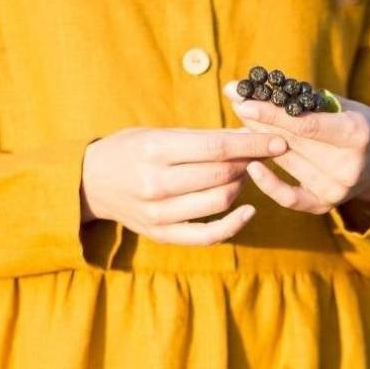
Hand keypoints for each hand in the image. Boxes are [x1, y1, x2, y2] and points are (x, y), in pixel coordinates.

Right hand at [80, 126, 287, 245]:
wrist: (90, 184)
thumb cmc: (129, 151)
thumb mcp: (157, 133)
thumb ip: (200, 137)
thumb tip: (248, 134)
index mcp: (155, 150)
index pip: (216, 147)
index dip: (253, 144)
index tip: (278, 140)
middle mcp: (156, 183)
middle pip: (221, 174)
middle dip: (248, 162)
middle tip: (259, 154)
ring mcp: (159, 213)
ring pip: (219, 200)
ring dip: (240, 186)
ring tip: (240, 174)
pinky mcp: (162, 234)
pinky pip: (208, 235)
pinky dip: (234, 224)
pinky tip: (248, 211)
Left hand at [224, 83, 369, 225]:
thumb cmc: (358, 127)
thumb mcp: (345, 107)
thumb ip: (306, 100)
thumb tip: (261, 87)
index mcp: (357, 135)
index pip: (306, 125)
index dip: (273, 113)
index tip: (245, 100)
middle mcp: (347, 167)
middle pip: (292, 143)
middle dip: (260, 121)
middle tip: (236, 102)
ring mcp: (336, 189)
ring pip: (286, 163)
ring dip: (259, 144)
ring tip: (241, 125)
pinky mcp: (324, 205)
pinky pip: (290, 197)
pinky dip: (269, 183)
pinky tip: (252, 166)